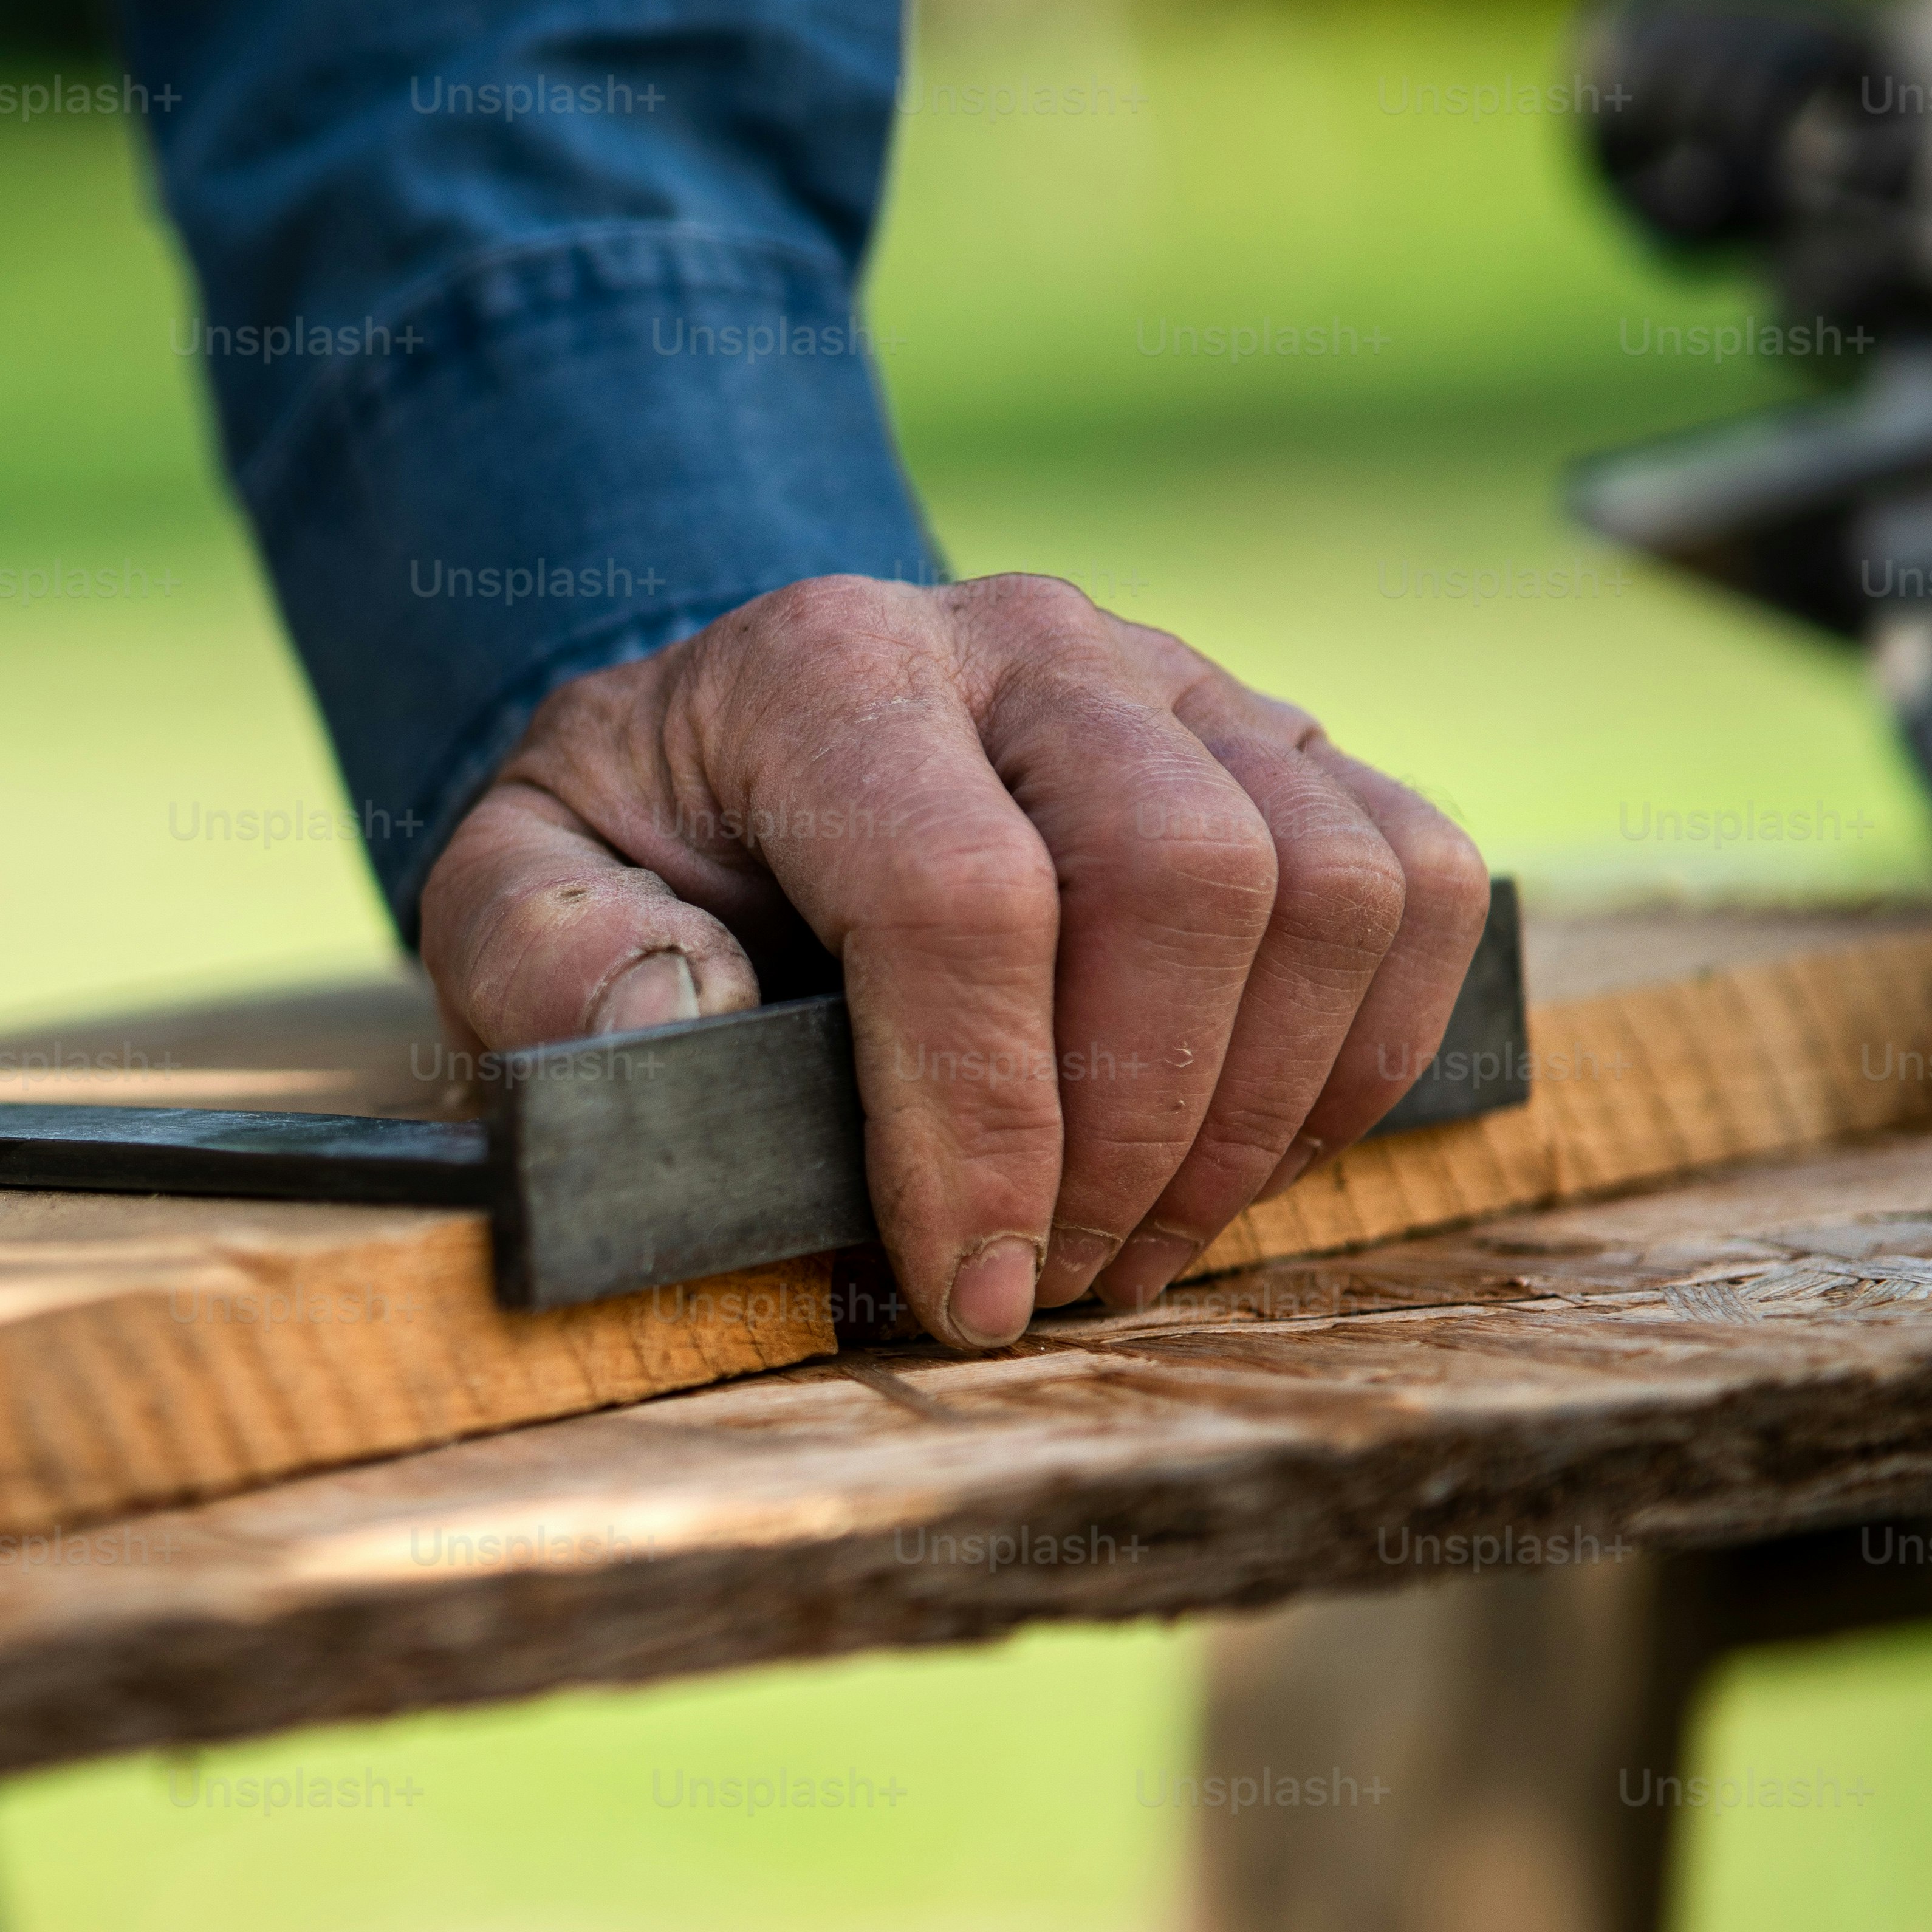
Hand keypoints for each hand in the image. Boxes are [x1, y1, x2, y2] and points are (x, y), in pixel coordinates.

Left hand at [414, 574, 1489, 1346]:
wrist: (740, 755)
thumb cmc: (638, 856)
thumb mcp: (511, 895)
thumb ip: (546, 961)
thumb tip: (668, 1024)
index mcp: (826, 669)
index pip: (959, 896)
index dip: (988, 1122)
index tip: (968, 1287)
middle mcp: (1026, 643)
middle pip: (1182, 875)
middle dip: (1136, 1132)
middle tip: (1052, 1283)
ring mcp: (1184, 679)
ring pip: (1330, 885)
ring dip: (1253, 1114)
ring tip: (1134, 1238)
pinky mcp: (1289, 744)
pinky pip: (1420, 882)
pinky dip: (1365, 1047)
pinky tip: (1241, 1147)